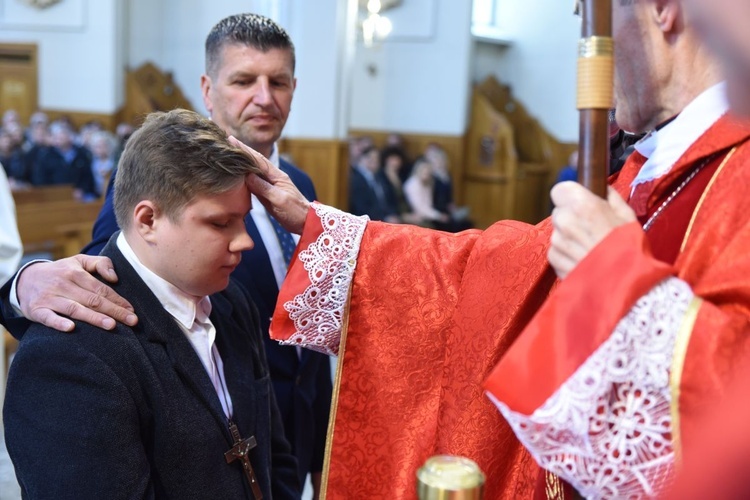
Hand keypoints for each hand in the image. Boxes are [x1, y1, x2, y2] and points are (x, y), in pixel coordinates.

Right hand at [16, 255, 137, 331]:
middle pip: (92, 300)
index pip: (101, 289)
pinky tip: (71, 328)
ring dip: (93, 318)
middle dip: (114, 311)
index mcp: (76, 273)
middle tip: (131, 321)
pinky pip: (48, 317)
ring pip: (74, 309)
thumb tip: (114, 277)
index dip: (118, 300)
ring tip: (111, 325)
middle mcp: (63, 285)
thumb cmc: (60, 272)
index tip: (132, 310)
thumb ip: (100, 263)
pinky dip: (58, 323)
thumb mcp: (79, 261)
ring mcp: (49, 298)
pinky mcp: (37, 310)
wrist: (25, 279)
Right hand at [229, 136, 310, 233]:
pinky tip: (235, 173)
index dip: (244, 150)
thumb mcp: (280, 200)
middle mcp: (272, 177)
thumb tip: (248, 176)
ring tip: (227, 153)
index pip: (257, 160)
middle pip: (254, 161)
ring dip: (240, 162)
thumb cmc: (295, 212)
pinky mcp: (266, 193)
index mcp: (277, 176)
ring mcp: (269, 185)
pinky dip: (243, 176)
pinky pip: (252, 182)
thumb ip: (264, 188)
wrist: (305, 222)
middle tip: (225, 141)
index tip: (231, 140)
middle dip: (241, 151)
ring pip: (252, 171)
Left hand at [548, 182, 636, 278]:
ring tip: (591, 249)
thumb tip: (601, 188)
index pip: (559, 190)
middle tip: (590, 229)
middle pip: (559, 212)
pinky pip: (557, 251)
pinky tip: (584, 260)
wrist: (625, 284)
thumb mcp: (626, 216)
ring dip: (569, 238)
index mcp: (582, 205)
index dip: (569, 196)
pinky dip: (567, 255)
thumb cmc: (629, 248)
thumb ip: (609, 197)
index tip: (579, 203)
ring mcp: (557, 242)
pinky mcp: (554, 260)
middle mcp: (564, 221)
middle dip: (571, 217)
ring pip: (558, 233)